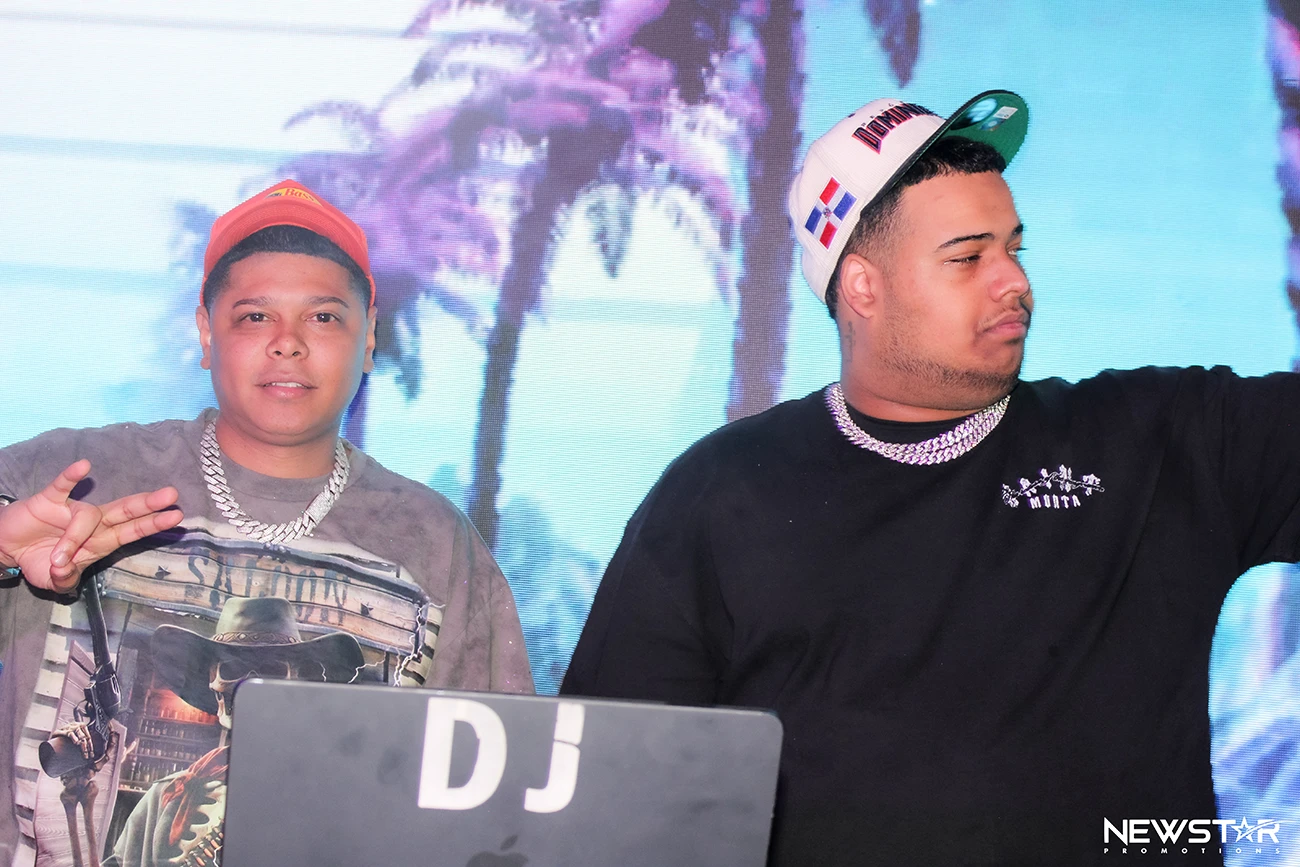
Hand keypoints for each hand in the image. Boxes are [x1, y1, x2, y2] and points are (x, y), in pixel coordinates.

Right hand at [0, 460, 183, 593]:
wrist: (8, 549)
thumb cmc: (40, 562)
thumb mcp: (54, 581)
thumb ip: (64, 581)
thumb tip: (64, 572)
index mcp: (100, 542)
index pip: (132, 531)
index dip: (152, 524)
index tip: (176, 517)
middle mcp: (93, 523)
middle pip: (125, 511)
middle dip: (148, 505)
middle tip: (171, 496)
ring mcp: (72, 510)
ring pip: (86, 516)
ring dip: (72, 540)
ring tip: (58, 560)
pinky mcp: (49, 501)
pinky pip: (62, 486)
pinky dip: (71, 477)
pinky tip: (83, 467)